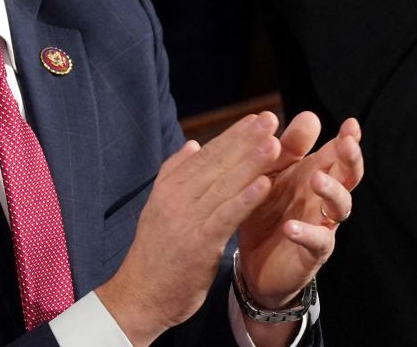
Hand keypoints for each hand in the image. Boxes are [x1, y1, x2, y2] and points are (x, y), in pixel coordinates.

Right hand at [97, 111, 284, 345]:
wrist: (140, 296)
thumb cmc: (155, 255)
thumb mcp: (159, 208)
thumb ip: (174, 174)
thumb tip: (193, 144)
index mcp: (168, 189)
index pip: (204, 156)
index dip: (232, 136)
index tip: (254, 120)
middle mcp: (175, 199)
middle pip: (216, 164)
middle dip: (246, 140)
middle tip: (270, 119)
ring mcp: (186, 220)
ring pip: (224, 186)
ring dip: (251, 163)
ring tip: (275, 143)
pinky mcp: (199, 244)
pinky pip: (226, 217)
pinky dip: (245, 199)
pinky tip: (265, 184)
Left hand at [237, 115, 362, 309]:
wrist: (252, 262)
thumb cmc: (267, 210)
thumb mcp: (272, 174)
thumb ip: (288, 148)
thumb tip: (309, 115)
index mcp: (315, 174)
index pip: (338, 154)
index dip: (348, 139)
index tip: (351, 124)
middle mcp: (324, 199)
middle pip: (348, 176)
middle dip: (350, 159)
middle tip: (346, 144)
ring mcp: (322, 225)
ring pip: (340, 207)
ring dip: (331, 190)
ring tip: (316, 178)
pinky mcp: (311, 254)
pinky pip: (317, 242)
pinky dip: (306, 233)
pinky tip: (291, 227)